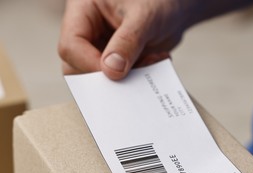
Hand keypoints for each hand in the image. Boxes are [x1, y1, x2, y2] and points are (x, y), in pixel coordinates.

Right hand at [58, 0, 185, 79]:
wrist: (175, 6)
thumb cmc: (158, 0)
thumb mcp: (144, 16)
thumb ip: (128, 42)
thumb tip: (111, 71)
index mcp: (83, 12)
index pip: (71, 46)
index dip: (89, 64)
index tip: (114, 74)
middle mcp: (89, 33)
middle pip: (77, 66)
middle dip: (106, 77)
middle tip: (135, 74)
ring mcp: (103, 49)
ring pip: (101, 78)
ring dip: (127, 79)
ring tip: (153, 60)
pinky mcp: (120, 62)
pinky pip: (122, 80)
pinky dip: (140, 76)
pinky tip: (157, 60)